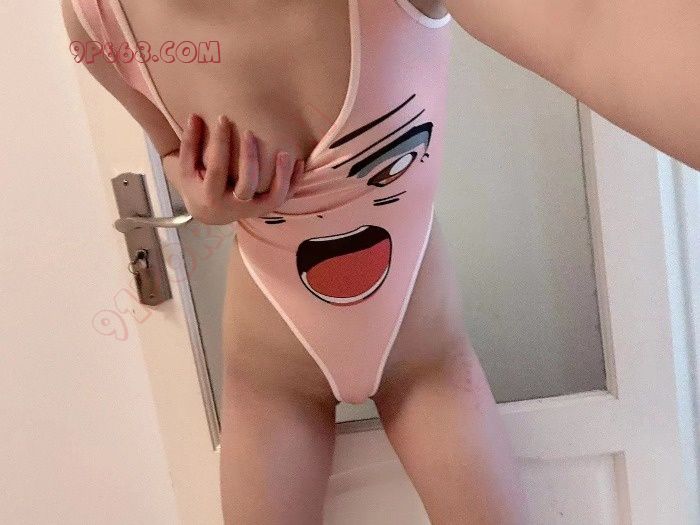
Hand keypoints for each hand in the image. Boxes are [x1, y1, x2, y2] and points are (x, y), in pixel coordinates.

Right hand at [165, 113, 303, 224]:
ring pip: (273, 198)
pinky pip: (285, 197)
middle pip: (247, 185)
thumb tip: (194, 116)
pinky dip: (294, 182)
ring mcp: (253, 210)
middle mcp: (234, 207)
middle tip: (249, 132)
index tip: (223, 118)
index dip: (220, 143)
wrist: (209, 213)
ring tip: (285, 153)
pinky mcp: (266, 208)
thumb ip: (190, 143)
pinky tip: (299, 162)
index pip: (218, 169)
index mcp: (211, 197)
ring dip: (282, 176)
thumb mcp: (187, 167)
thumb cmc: (197, 184)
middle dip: (249, 158)